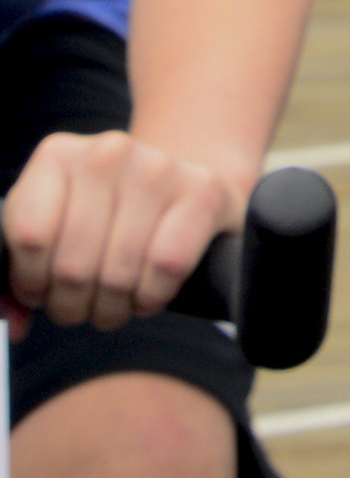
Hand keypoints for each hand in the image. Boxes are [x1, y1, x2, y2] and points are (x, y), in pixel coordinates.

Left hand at [3, 126, 241, 335]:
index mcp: (58, 156)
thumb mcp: (54, 229)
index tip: (43, 287)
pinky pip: (166, 265)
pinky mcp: (204, 191)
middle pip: (71, 265)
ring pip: (117, 273)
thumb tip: (17, 324)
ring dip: (112, 308)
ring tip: (114, 302)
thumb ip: (18, 275)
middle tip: (82, 304)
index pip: (28, 236)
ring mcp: (160, 167)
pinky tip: (148, 290)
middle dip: (72, 305)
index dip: (31, 280)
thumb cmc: (109, 217)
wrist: (184, 184)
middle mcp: (109, 152)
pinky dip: (153, 295)